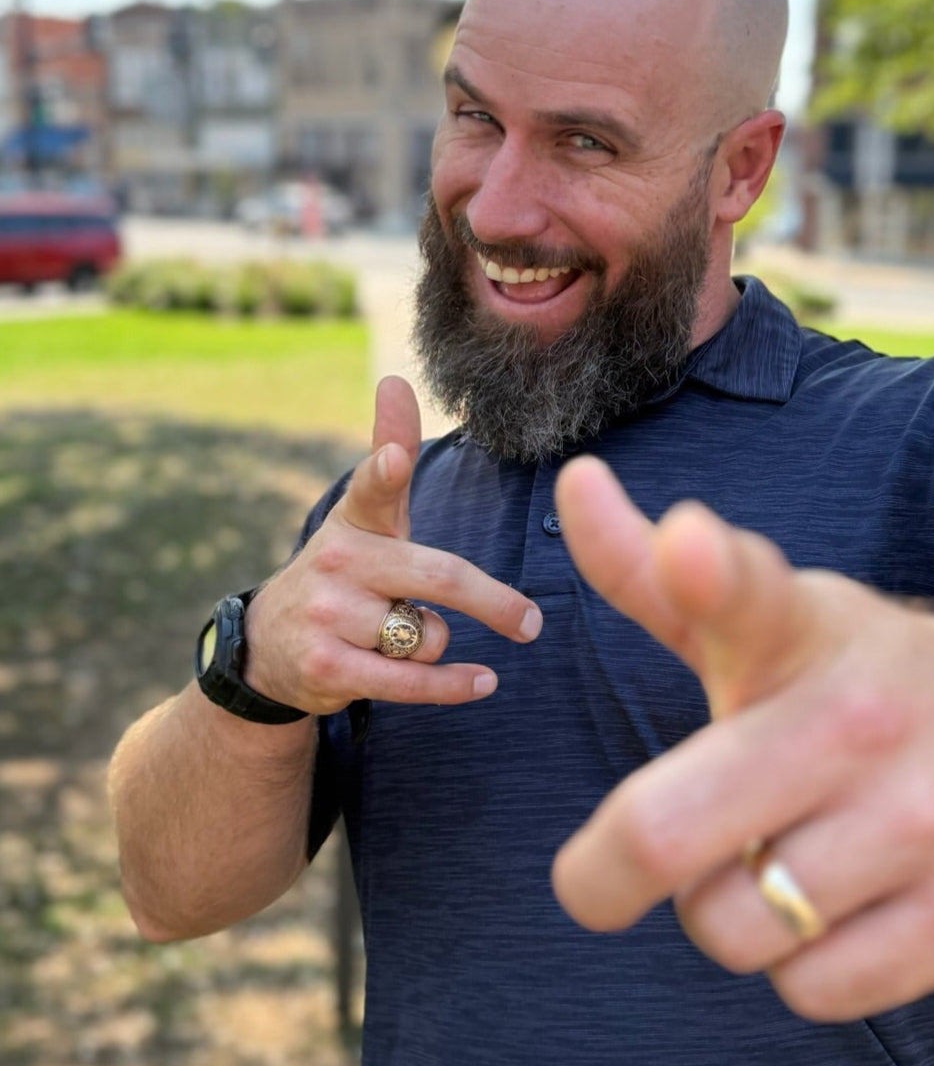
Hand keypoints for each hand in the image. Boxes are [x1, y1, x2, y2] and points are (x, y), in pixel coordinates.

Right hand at [243, 376, 540, 713]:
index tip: (396, 457)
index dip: (386, 470)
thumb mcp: (363, 515)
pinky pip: (409, 680)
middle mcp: (338, 561)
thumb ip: (387, 453)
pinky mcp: (327, 667)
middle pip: (438, 578)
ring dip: (438, 645)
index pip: (372, 488)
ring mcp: (329, 615)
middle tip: (530, 622)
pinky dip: (452, 686)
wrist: (270, 647)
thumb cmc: (344, 572)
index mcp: (356, 520)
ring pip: (427, 634)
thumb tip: (395, 379)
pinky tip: (482, 682)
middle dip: (492, 602)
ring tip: (407, 639)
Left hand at [552, 456, 933, 1021]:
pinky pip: (810, 990)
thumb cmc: (865, 685)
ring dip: (724, 916)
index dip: (706, 569)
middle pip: (667, 834)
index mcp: (806, 631)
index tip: (689, 541)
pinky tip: (841, 914)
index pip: (749, 593)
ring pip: (729, 928)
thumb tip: (574, 482)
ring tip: (772, 869)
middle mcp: (863, 716)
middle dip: (604, 875)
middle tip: (604, 876)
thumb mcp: (775, 623)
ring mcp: (927, 819)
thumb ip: (657, 575)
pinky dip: (801, 967)